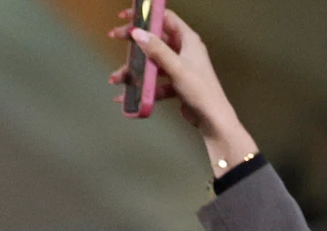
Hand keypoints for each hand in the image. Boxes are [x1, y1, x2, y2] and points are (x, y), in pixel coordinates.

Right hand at [107, 9, 254, 170]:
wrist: (212, 120)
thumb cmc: (202, 91)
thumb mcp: (177, 67)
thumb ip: (157, 49)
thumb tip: (138, 33)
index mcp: (188, 40)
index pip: (165, 18)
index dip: (146, 14)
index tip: (127, 15)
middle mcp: (184, 51)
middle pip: (154, 39)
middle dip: (134, 40)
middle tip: (114, 36)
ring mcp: (179, 67)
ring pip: (152, 62)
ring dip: (134, 69)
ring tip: (117, 78)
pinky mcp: (176, 83)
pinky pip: (155, 80)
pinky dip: (143, 86)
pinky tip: (128, 95)